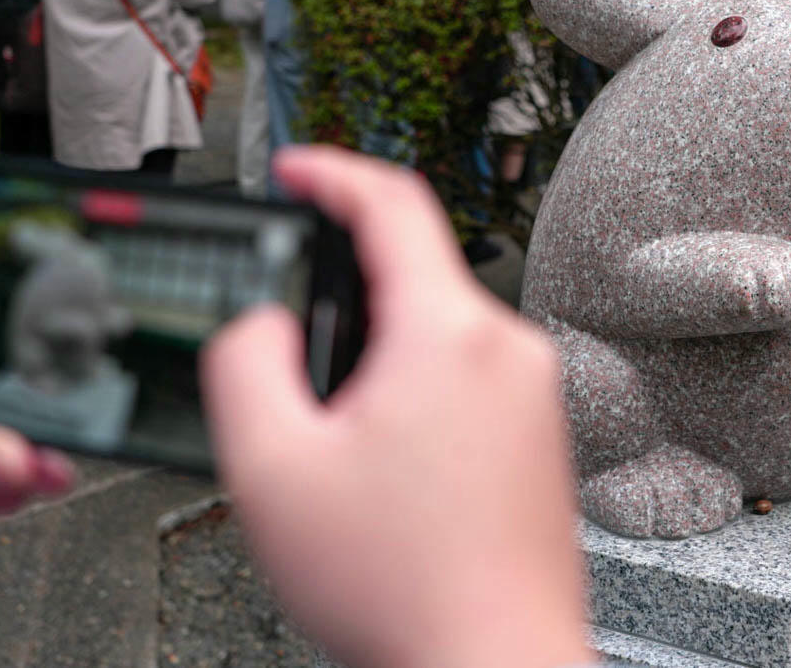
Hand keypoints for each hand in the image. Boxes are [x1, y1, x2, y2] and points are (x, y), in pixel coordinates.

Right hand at [201, 146, 590, 667]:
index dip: (331, 173)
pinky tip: (388, 474)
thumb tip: (263, 320)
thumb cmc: (404, 588)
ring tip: (338, 448)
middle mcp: (509, 349)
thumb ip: (247, 362)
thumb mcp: (273, 468)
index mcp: (449, 335)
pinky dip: (418, 396)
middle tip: (294, 368)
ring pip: (439, 333)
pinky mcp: (543, 434)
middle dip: (342, 300)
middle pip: (414, 275)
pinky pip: (469, 379)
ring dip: (379, 359)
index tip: (295, 172)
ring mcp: (536, 393)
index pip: (392, 202)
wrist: (495, 666)